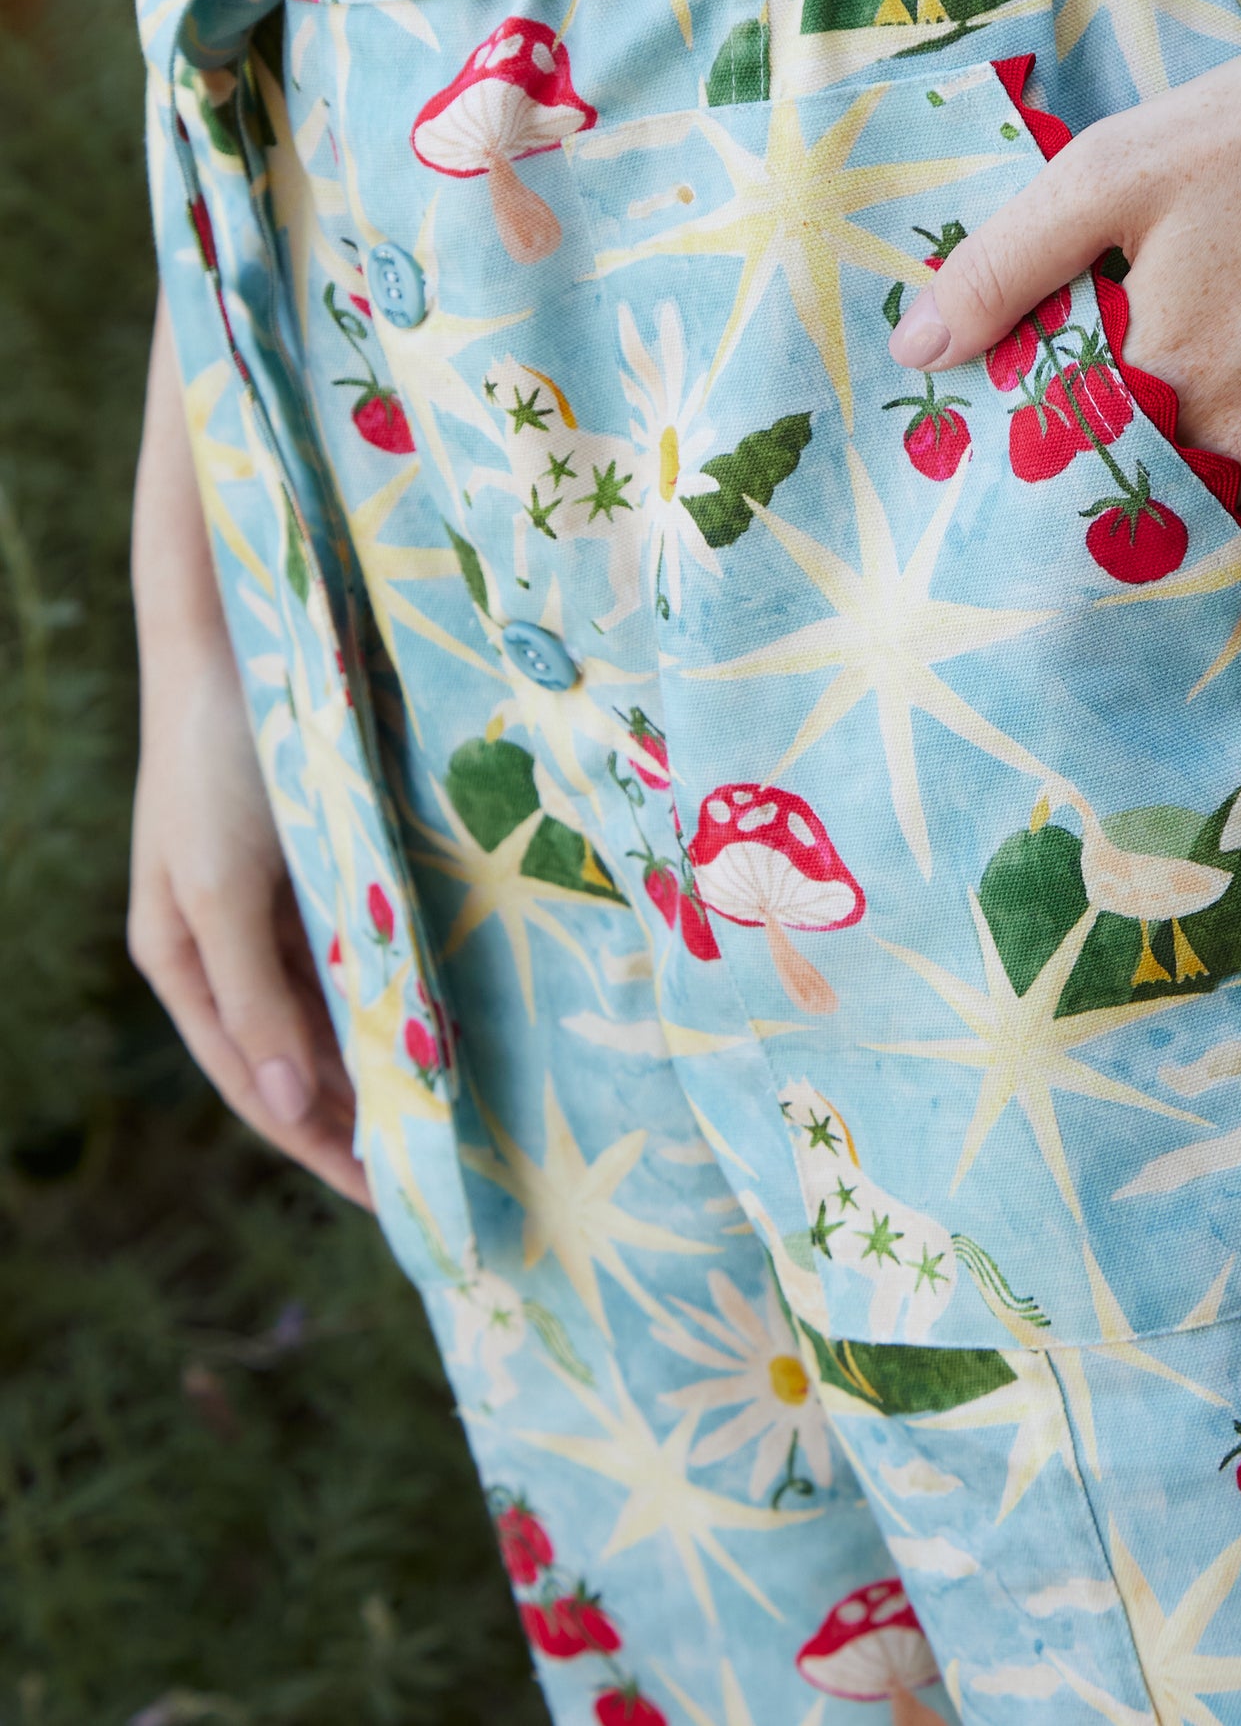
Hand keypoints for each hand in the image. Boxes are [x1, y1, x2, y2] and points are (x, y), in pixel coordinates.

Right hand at [128, 305, 369, 1207]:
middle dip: (363, 1120)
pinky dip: (401, 989)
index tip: (398, 1206)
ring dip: (389, 1060)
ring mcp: (276, 896)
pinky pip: (363, 946)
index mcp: (184, 961)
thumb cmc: (220, 758)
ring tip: (464, 1118)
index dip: (326, 1151)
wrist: (238, 626)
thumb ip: (256, 994)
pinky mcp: (323, 850)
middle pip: (301, 1059)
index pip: (263, 1089)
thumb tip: (290, 1108)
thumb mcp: (224, 884)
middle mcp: (228, 941)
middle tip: (449, 1180)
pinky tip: (455, 1016)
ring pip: (340, 1008)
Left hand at [888, 0, 1240, 587]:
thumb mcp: (1115, 169)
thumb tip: (913, 350)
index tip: (1004, 512)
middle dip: (1119, 548)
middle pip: (1162, 537)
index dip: (1039, 500)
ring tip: (1156, 594)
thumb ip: (1006, 265)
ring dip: (1203, 577)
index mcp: (1166, 382)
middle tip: (1068, 569)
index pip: (1074, 486)